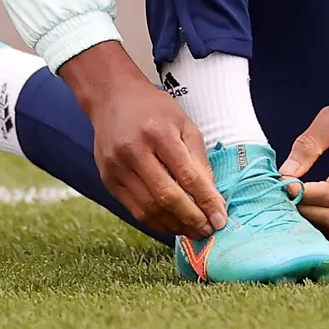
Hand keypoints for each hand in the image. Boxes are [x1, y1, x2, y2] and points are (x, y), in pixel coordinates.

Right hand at [56, 41, 226, 239]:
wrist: (112, 97)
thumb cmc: (154, 109)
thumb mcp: (184, 124)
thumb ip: (199, 160)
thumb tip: (212, 198)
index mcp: (158, 133)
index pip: (187, 175)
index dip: (206, 201)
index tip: (220, 218)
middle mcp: (134, 151)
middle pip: (166, 196)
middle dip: (191, 218)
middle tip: (208, 230)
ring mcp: (117, 167)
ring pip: (149, 208)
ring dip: (174, 225)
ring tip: (193, 230)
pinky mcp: (108, 180)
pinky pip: (134, 210)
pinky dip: (156, 222)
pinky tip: (172, 224)